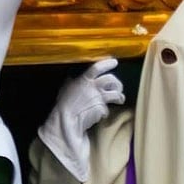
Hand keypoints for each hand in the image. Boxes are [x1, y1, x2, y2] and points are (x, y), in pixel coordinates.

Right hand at [38, 58, 124, 180]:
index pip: (97, 68)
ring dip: (119, 97)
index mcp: (83, 80)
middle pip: (112, 80)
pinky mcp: (102, 109)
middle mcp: (93, 87)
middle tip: (118, 88)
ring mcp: (99, 98)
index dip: (107, 64)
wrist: (66, 121)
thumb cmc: (63, 104)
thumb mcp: (66, 88)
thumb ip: (72, 81)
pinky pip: (108, 108)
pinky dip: (106, 111)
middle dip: (118, 83)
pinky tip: (103, 113)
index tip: (114, 62)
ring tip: (120, 100)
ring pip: (115, 94)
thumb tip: (72, 75)